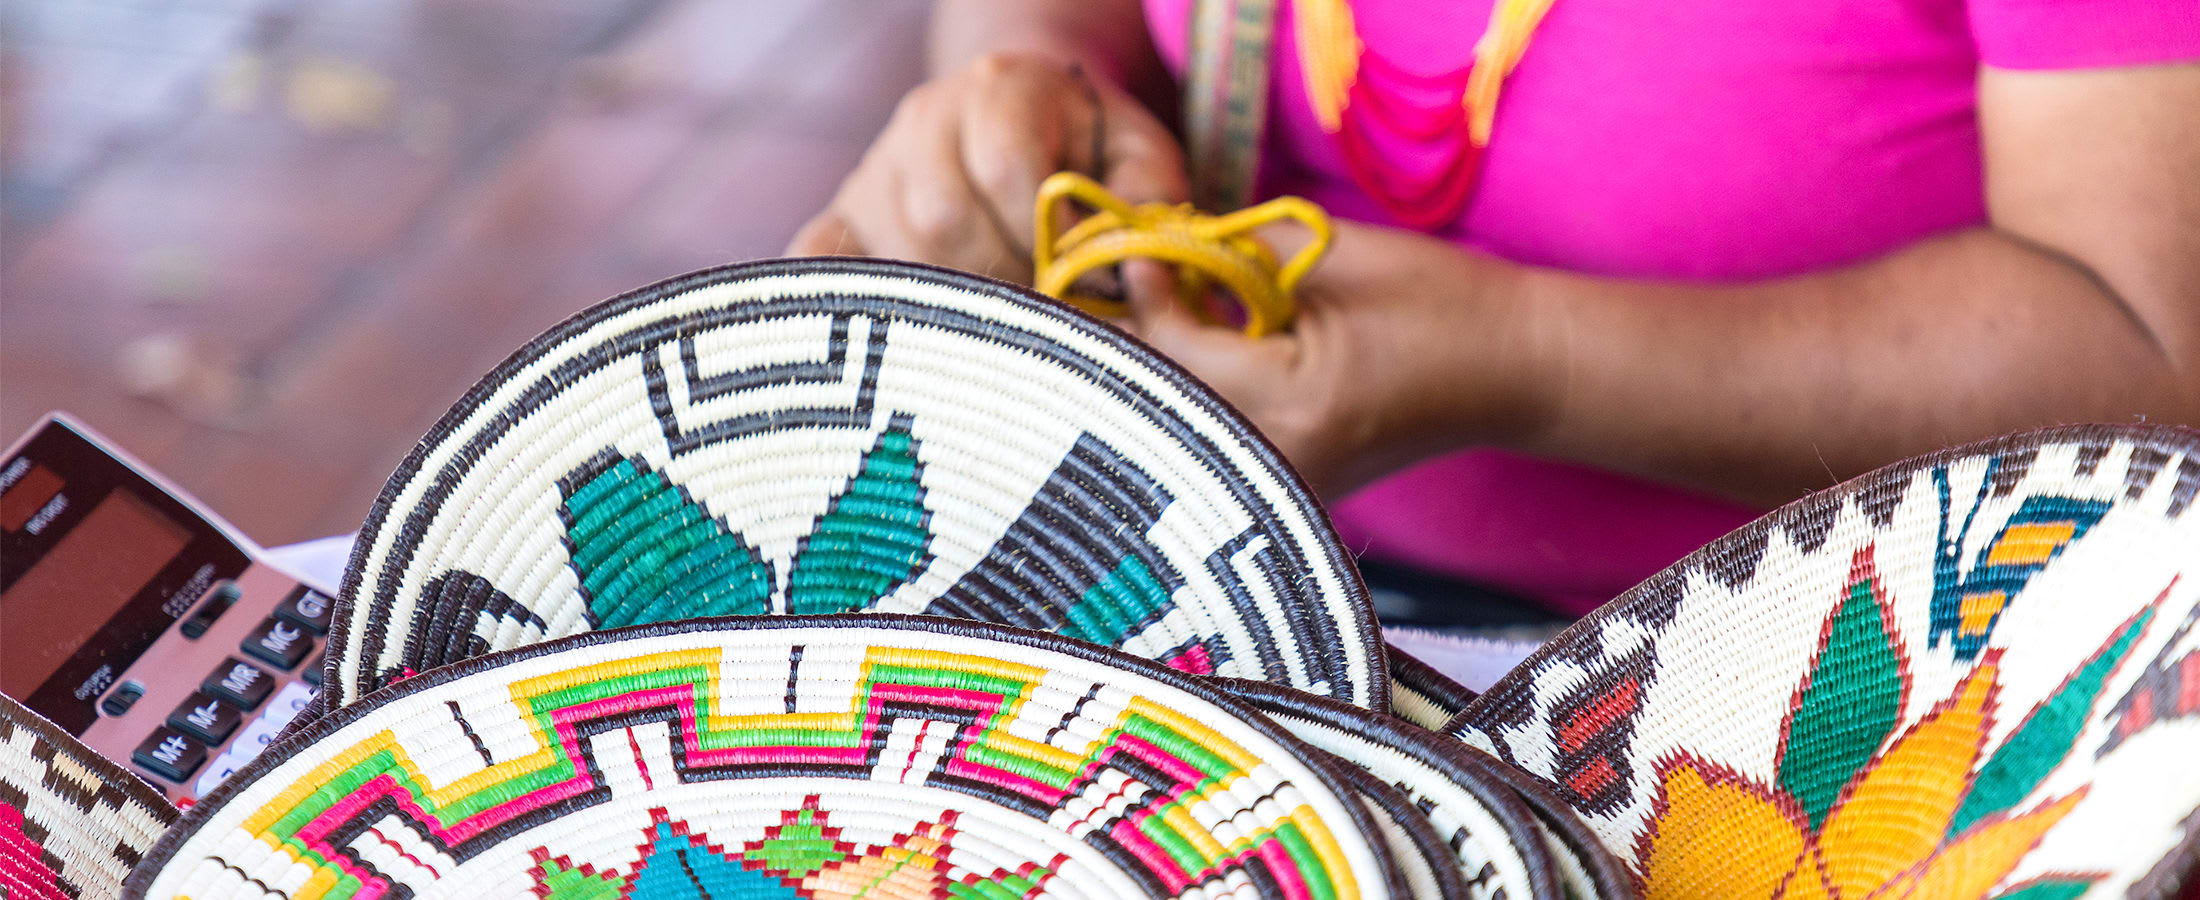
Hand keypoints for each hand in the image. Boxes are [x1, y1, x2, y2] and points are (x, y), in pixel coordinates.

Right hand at [787, 53, 1189, 281]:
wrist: (1020, 117)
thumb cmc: (1090, 151)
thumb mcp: (1140, 158)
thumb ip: (1149, 205)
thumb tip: (1133, 274)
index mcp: (1001, 87)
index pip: (1009, 170)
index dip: (1049, 240)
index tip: (1083, 282)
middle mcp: (924, 118)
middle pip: (944, 217)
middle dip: (1004, 279)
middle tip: (1044, 313)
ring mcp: (875, 169)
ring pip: (897, 251)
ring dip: (956, 303)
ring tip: (1002, 321)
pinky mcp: (842, 215)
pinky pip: (820, 261)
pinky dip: (850, 300)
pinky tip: (902, 335)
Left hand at [1118, 221, 1550, 495]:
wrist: (1515, 371)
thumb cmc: (1440, 302)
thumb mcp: (1331, 256)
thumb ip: (1234, 250)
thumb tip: (1157, 240)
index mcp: (1297, 405)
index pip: (1179, 353)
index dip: (1147, 294)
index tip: (1133, 245)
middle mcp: (1283, 463)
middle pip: (1166, 402)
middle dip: (1139, 340)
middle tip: (1120, 282)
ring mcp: (1288, 489)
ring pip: (1184, 427)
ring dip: (1163, 372)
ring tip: (1156, 311)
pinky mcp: (1294, 491)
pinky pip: (1219, 441)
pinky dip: (1199, 398)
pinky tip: (1198, 356)